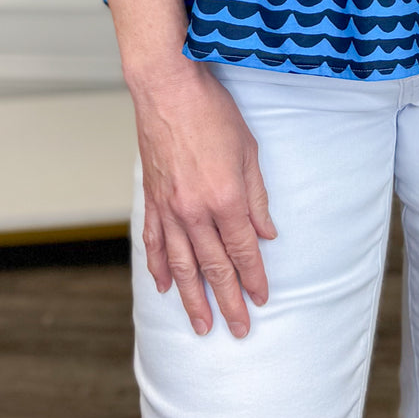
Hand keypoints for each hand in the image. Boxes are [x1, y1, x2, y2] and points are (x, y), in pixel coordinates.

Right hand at [130, 63, 278, 337]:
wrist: (168, 88)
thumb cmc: (211, 111)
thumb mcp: (249, 150)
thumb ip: (257, 196)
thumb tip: (266, 232)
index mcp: (225, 198)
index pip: (243, 250)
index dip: (254, 277)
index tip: (262, 298)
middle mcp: (195, 210)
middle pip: (214, 266)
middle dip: (228, 301)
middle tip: (237, 329)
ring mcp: (169, 207)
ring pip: (182, 265)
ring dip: (193, 298)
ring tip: (201, 324)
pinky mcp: (152, 199)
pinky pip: (155, 242)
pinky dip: (159, 267)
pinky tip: (164, 286)